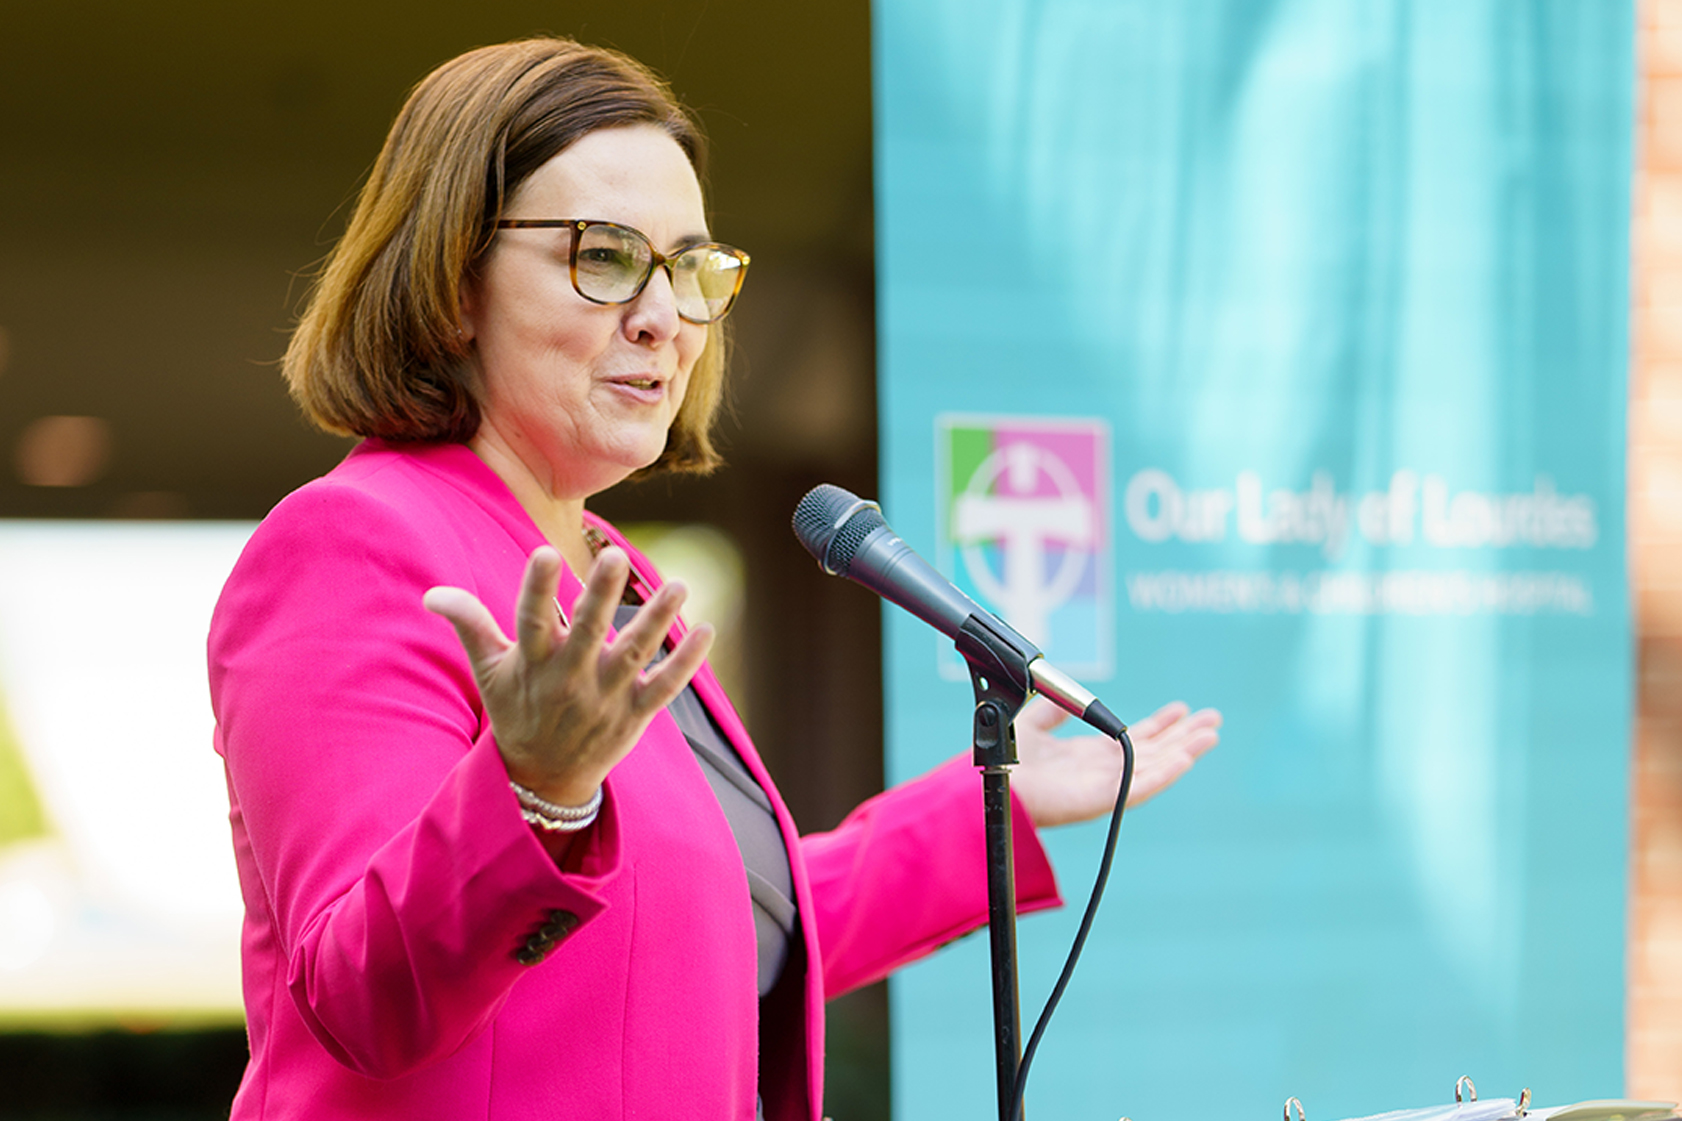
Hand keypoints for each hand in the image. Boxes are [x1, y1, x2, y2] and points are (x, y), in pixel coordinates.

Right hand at [423, 545, 713, 806]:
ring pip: (634, 655)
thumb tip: (431, 594)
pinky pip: (664, 687)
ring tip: (679, 585)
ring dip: (657, 619)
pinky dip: (686, 662)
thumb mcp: (489, 672)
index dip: (536, 588)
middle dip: (600, 595)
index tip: (544, 552)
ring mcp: (604, 699)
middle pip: (586, 633)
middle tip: (615, 556)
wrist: (542, 780)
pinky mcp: (633, 716)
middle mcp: (568, 680)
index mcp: (531, 664)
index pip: (530, 621)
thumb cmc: (515, 710)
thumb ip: (470, 625)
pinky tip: (707, 630)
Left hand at [1010, 698, 1220, 827]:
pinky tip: (1184, 759)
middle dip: (1183, 736)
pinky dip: (1163, 774)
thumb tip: (1068, 696)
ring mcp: (1103, 787)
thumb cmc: (1005, 761)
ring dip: (1184, 752)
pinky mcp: (1100, 800)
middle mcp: (1100, 772)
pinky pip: (1138, 788)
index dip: (1160, 725)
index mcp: (1087, 756)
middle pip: (1153, 752)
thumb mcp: (1032, 723)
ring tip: (1211, 736)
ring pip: (1154, 768)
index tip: (1182, 710)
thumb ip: (1053, 709)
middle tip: (1213, 720)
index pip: (1133, 740)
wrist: (992, 781)